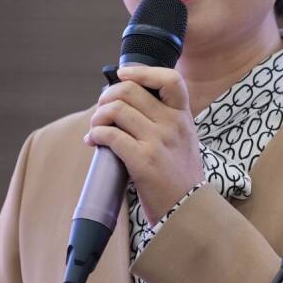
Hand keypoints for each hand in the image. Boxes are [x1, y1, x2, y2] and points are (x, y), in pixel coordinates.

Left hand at [84, 65, 204, 221]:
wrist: (189, 211)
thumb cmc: (180, 177)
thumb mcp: (183, 140)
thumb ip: (164, 120)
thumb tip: (125, 104)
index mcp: (183, 116)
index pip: (170, 79)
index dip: (142, 71)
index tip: (123, 74)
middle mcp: (173, 124)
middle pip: (131, 90)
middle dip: (107, 96)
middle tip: (101, 109)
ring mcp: (159, 141)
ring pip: (117, 110)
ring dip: (98, 116)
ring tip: (95, 127)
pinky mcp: (144, 161)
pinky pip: (111, 135)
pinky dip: (95, 134)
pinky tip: (93, 141)